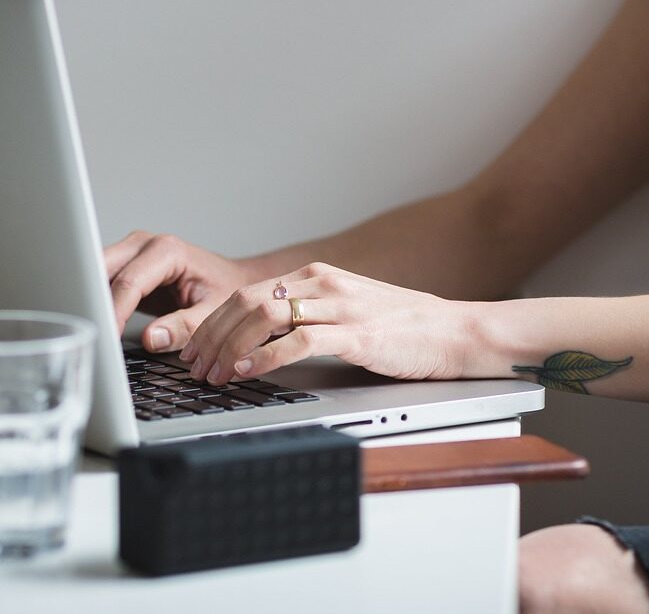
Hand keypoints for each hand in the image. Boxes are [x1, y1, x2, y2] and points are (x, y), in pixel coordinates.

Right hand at [104, 230, 259, 352]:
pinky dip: (95, 300)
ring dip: (90, 299)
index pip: (129, 282)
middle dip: (93, 302)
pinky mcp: (125, 265)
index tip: (107, 338)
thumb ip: (185, 327)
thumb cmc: (225, 291)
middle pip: (102, 270)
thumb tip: (152, 338)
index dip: (115, 312)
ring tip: (89, 329)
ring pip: (95, 273)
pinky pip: (101, 280)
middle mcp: (145, 244)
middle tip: (90, 335)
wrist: (231, 280)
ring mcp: (132, 252)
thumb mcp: (213, 312)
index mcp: (167, 250)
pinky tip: (96, 321)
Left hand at [180, 262, 469, 384]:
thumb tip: (260, 341)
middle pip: (248, 302)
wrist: (454, 332)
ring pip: (266, 316)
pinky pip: (300, 341)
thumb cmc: (400, 327)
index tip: (196, 348)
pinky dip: (265, 357)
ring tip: (213, 373)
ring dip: (230, 346)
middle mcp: (324, 284)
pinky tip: (247, 372)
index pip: (249, 294)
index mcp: (316, 277)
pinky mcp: (359, 334)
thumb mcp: (345, 311)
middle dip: (212, 335)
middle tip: (194, 365)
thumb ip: (306, 317)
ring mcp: (341, 306)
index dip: (215, 322)